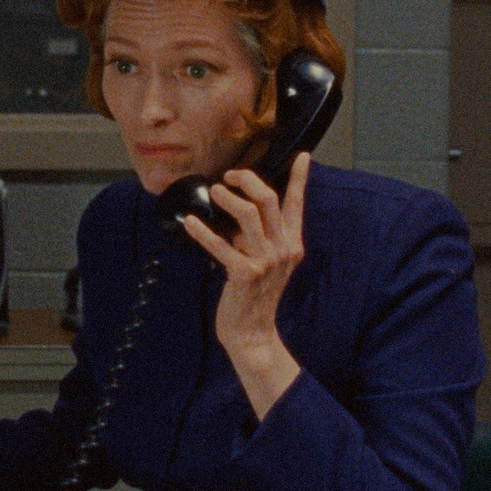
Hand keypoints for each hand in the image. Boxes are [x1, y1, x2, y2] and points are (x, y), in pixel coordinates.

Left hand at [181, 151, 308, 416]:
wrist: (253, 333)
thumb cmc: (255, 295)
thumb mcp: (266, 262)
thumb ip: (259, 237)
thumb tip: (241, 210)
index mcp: (291, 244)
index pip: (296, 205)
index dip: (299, 179)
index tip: (301, 157)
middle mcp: (283, 250)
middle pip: (269, 200)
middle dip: (247, 180)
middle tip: (230, 176)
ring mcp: (265, 262)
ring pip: (249, 215)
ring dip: (228, 198)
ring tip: (214, 192)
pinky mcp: (244, 275)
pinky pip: (220, 245)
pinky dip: (202, 231)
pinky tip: (189, 222)